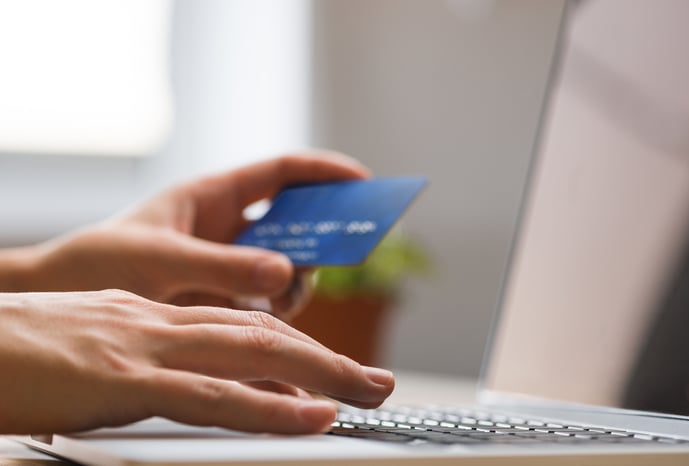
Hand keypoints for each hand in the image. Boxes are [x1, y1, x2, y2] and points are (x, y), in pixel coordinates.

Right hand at [0, 290, 393, 434]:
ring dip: (321, 374)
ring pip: (254, 356)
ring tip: (369, 392)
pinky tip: (310, 415)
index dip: (298, 350)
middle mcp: (162, 325)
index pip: (244, 329)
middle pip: (265, 337)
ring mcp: (147, 349)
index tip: (334, 373)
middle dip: (329, 360)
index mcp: (156, 319)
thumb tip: (190, 387)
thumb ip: (149, 367)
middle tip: (378, 382)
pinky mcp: (125, 382)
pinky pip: (211, 395)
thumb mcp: (98, 356)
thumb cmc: (20, 354)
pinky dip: (269, 406)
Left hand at [24, 153, 369, 319]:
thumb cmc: (97, 262)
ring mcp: (229, 265)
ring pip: (287, 266)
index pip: (281, 173)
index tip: (364, 182)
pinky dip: (280, 310)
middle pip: (295, 220)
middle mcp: (228, 229)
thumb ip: (220, 264)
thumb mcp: (158, 258)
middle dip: (327, 229)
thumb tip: (285, 271)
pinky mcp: (225, 300)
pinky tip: (274, 321)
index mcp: (212, 197)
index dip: (325, 173)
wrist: (64, 303)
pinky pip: (268, 301)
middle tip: (357, 242)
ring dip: (300, 278)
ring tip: (287, 296)